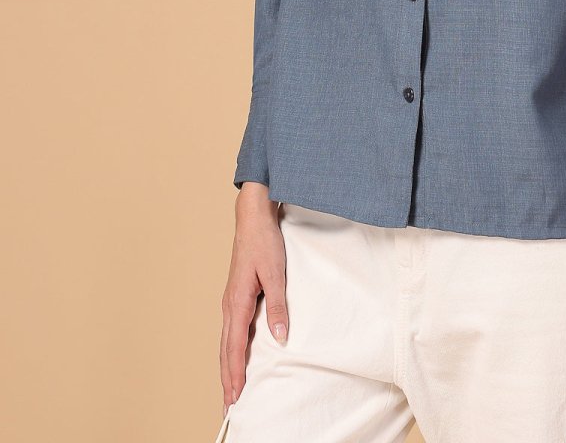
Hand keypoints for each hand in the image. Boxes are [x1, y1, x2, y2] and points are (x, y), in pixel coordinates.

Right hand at [219, 185, 287, 417]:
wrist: (252, 219)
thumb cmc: (264, 242)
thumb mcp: (276, 273)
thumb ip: (277, 307)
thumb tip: (280, 339)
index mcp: (238, 302)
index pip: (234, 347)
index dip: (235, 374)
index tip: (235, 397)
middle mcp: (229, 305)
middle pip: (225, 350)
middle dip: (227, 379)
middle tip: (228, 406)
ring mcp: (230, 300)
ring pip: (226, 342)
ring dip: (227, 366)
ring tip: (230, 389)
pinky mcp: (235, 296)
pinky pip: (230, 330)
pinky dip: (230, 349)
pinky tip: (235, 356)